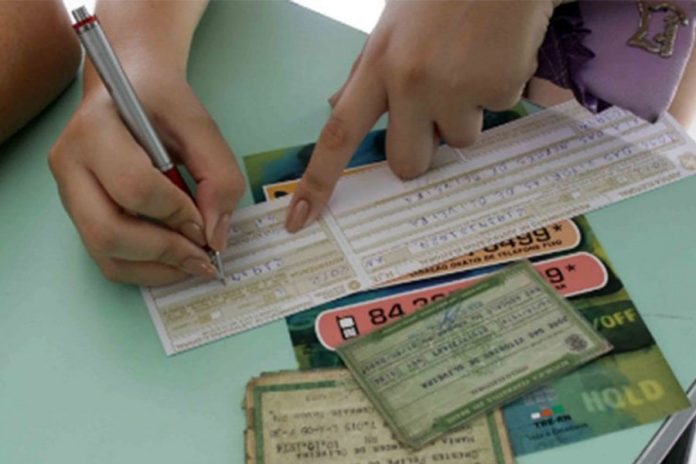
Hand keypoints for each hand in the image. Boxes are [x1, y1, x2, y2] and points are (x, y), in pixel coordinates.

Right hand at [50, 63, 243, 284]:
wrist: (132, 88)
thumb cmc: (163, 103)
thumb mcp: (200, 125)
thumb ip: (218, 175)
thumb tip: (214, 236)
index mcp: (95, 130)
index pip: (133, 187)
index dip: (176, 213)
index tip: (206, 223)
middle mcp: (70, 164)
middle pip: (108, 231)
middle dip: (164, 251)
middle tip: (204, 255)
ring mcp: (68, 193)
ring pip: (104, 253)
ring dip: (156, 268)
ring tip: (193, 262)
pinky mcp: (79, 214)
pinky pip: (107, 259)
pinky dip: (145, 269)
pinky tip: (174, 260)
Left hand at [286, 0, 555, 231]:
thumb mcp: (390, 25)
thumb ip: (365, 70)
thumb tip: (335, 103)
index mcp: (378, 63)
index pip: (338, 134)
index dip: (317, 182)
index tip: (299, 219)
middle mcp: (410, 81)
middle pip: (408, 162)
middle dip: (423, 149)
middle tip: (436, 110)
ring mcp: (455, 88)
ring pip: (459, 141)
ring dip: (466, 115)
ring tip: (471, 64)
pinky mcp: (498, 88)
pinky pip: (497, 113)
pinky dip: (498, 92)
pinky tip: (496, 54)